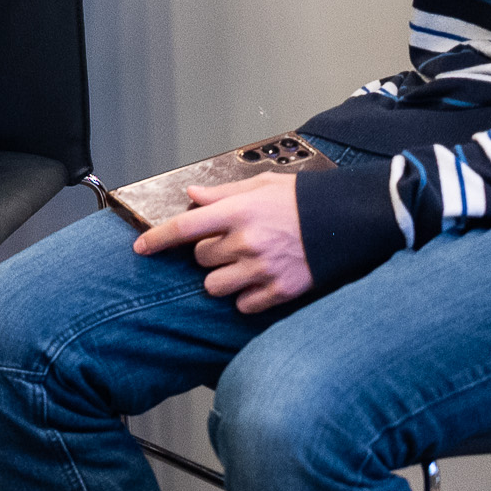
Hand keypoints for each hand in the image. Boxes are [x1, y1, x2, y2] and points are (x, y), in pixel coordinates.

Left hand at [134, 173, 310, 312]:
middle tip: (231, 244)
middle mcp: (245, 242)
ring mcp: (262, 269)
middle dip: (207, 253)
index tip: (141, 248)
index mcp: (237, 212)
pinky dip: (246, 298)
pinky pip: (244, 305)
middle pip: (200, 259)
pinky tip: (259, 282)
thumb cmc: (304, 200)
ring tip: (242, 265)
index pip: (183, 229)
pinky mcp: (281, 290)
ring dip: (222, 279)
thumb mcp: (262, 185)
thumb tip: (193, 196)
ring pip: (215, 286)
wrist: (349, 220)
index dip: (156, 240)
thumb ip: (223, 193)